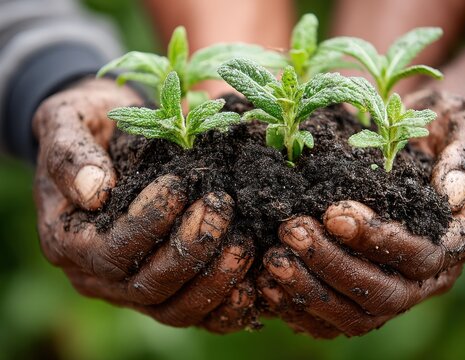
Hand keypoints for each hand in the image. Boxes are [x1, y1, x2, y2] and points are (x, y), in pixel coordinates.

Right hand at [34, 79, 253, 328]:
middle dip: (189, 249)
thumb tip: (93, 192)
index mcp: (67, 242)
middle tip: (219, 208)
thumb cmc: (87, 127)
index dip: (146, 223)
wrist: (110, 136)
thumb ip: (70, 155)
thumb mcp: (66, 123)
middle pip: (146, 287)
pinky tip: (252, 281)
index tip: (177, 186)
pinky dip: (224, 303)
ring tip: (244, 243)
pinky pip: (194, 311)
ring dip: (213, 280)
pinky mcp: (165, 289)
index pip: (108, 251)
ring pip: (174, 308)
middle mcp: (98, 277)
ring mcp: (132, 289)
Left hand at [259, 91, 464, 337]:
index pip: (423, 257)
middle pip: (386, 295)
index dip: (378, 240)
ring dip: (312, 291)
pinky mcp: (365, 291)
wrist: (418, 140)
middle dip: (334, 265)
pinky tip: (269, 283)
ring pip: (358, 315)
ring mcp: (397, 287)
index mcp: (460, 239)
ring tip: (274, 259)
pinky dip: (302, 307)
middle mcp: (430, 275)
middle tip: (293, 232)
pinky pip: (335, 318)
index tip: (335, 212)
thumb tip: (452, 194)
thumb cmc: (443, 130)